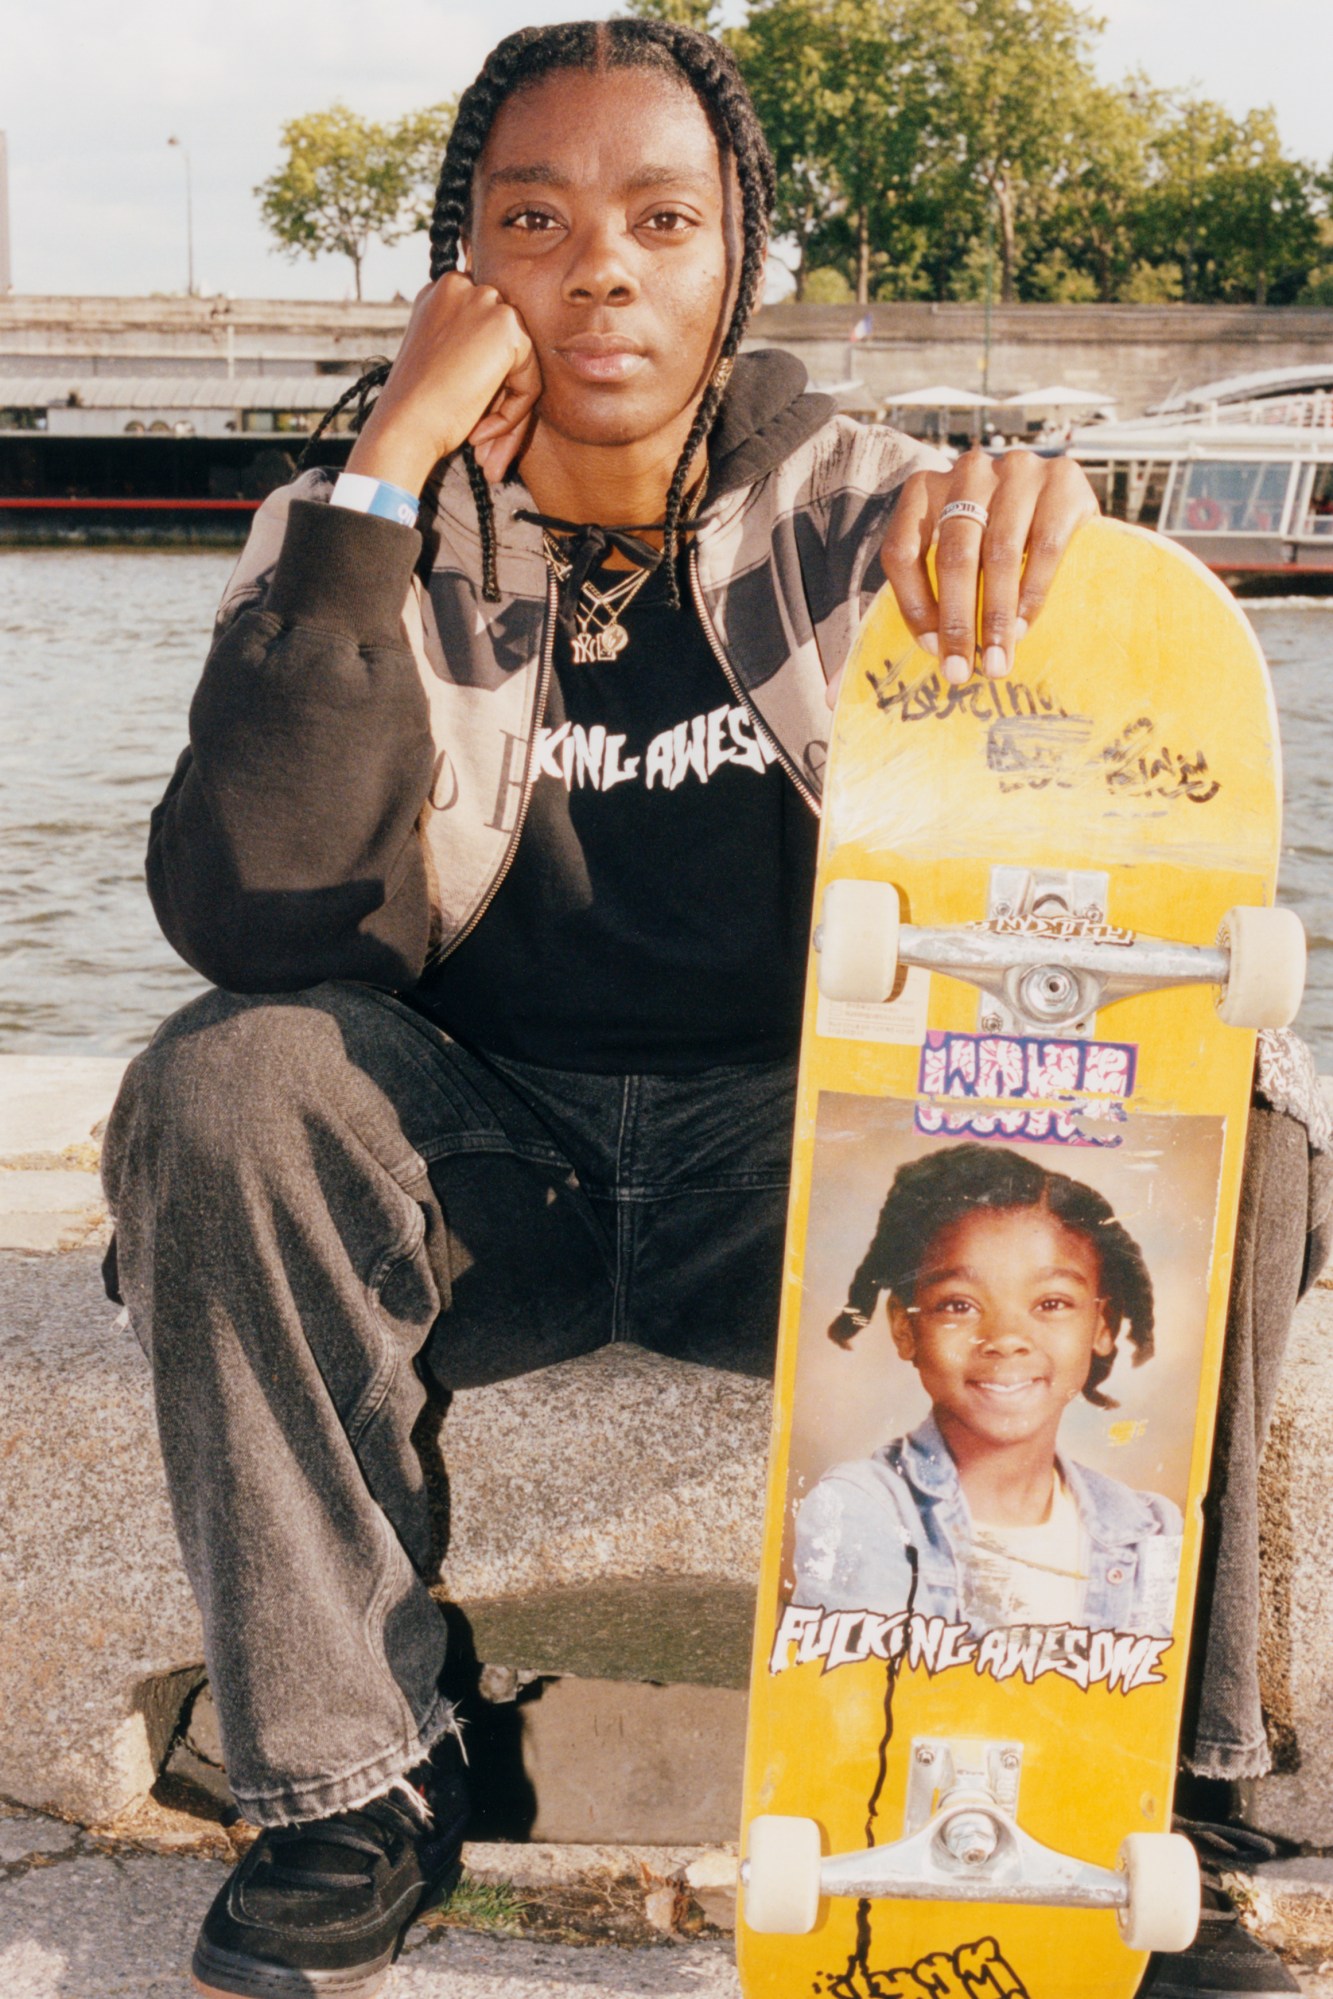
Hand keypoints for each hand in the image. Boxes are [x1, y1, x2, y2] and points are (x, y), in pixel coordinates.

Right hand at [346, 274, 541, 494]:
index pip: (484, 332)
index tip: (475, 421)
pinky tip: (478, 432)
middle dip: (500, 399)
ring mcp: (484, 301)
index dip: (486, 380)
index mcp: (440, 295)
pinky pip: (529, 381)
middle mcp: (461, 287)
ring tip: (484, 451)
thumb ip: (472, 351)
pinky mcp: (507, 327)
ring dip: (508, 413)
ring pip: (520, 366)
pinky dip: (512, 415)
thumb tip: (511, 371)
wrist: (403, 424)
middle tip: (485, 448)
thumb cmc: (414, 406)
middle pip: (504, 347)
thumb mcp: (440, 363)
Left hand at [874, 446, 1098, 691]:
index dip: (913, 608)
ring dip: (996, 617)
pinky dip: (1033, 594)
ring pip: (999, 554)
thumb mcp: (941, 569)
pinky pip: (1044, 548)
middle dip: (957, 622)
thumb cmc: (985, 549)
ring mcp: (1018, 470)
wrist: (1058, 501)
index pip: (902, 553)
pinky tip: (1024, 628)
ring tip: (999, 661)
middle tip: (963, 672)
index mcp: (921, 490)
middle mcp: (967, 471)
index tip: (932, 651)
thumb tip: (831, 697)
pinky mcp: (1064, 481)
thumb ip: (895, 621)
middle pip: (952, 556)